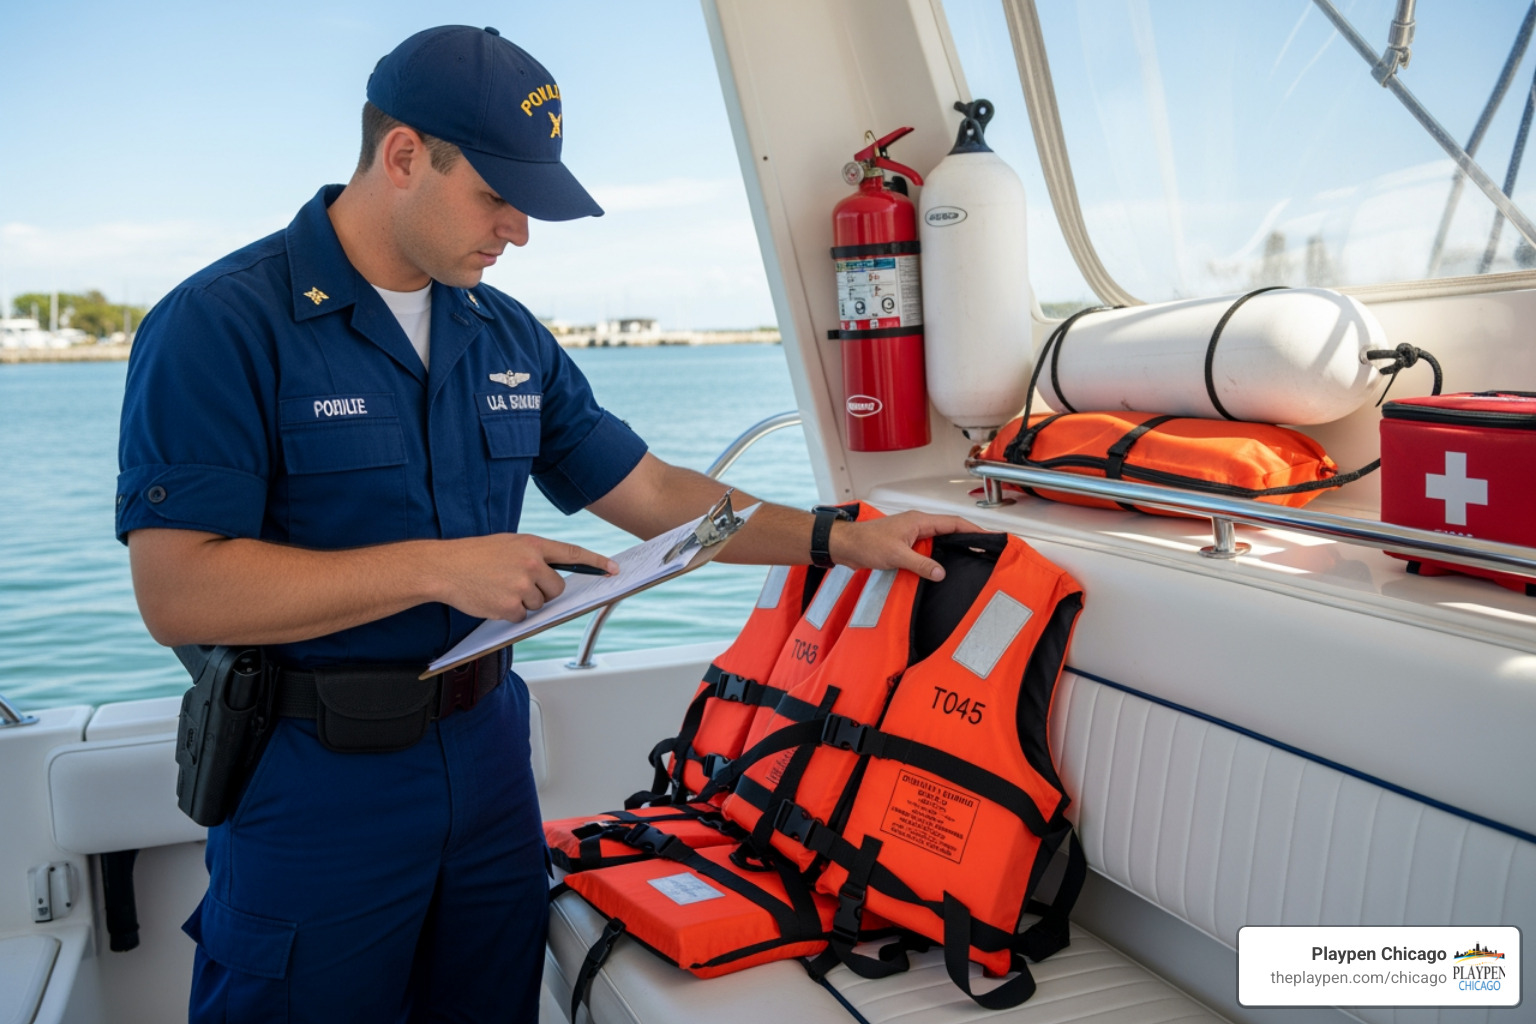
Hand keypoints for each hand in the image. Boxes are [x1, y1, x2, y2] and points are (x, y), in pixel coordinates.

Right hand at [430, 534, 617, 621]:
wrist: (444, 567)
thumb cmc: (475, 555)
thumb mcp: (508, 545)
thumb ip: (533, 556)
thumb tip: (553, 576)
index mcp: (532, 545)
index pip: (572, 554)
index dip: (596, 562)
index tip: (613, 569)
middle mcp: (531, 564)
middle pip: (557, 589)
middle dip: (544, 591)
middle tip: (521, 585)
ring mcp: (521, 586)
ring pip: (539, 604)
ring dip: (524, 602)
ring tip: (499, 588)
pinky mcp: (510, 607)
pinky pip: (522, 617)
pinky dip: (510, 613)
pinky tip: (493, 599)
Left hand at [827, 511, 981, 580]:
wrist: (845, 546)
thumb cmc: (866, 542)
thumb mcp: (896, 555)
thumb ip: (920, 564)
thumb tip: (941, 572)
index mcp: (919, 521)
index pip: (953, 522)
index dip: (972, 529)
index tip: (987, 537)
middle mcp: (917, 525)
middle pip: (949, 530)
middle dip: (966, 539)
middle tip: (982, 550)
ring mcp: (911, 535)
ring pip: (938, 540)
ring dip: (951, 549)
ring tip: (967, 559)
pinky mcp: (904, 545)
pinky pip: (926, 550)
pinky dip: (936, 557)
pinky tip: (940, 569)